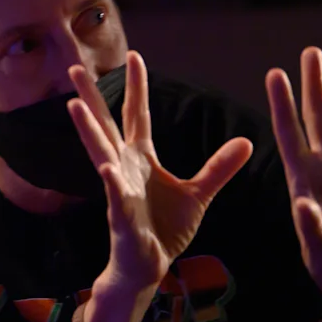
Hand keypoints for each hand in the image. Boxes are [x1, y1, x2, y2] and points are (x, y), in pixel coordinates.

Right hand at [68, 51, 253, 292]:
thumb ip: (218, 167)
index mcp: (141, 158)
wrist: (149, 265)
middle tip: (74, 68)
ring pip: (101, 153)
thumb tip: (247, 142)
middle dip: (92, 97)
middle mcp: (124, 167)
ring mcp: (119, 189)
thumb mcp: (199, 194)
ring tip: (75, 105)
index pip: (137, 114)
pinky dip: (113, 183)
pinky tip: (108, 169)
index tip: (134, 56)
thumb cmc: (165, 229)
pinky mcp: (121, 216)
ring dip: (88, 129)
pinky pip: (116, 196)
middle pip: (106, 124)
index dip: (136, 86)